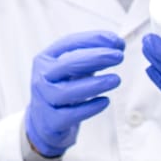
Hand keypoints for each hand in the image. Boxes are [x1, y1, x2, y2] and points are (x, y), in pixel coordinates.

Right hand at [26, 31, 124, 157]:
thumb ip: (91, 55)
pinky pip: (71, 114)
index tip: (116, 41)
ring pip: (66, 91)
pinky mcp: (51, 121)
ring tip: (116, 79)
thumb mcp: (71, 68)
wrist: (44, 120)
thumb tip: (117, 44)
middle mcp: (42, 77)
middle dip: (95, 58)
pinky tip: (105, 101)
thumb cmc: (62, 88)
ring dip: (94, 84)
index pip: (68, 43)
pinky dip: (89, 107)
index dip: (93, 40)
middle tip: (118, 56)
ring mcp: (44, 100)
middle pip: (66, 65)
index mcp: (46, 59)